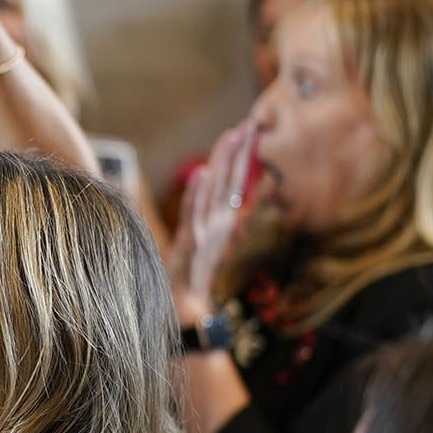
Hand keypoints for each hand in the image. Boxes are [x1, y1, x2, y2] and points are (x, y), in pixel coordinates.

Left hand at [168, 120, 258, 319]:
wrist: (183, 306)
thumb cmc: (191, 273)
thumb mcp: (202, 237)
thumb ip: (205, 209)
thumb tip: (207, 175)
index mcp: (224, 222)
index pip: (236, 183)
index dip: (242, 158)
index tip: (249, 132)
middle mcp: (219, 226)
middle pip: (231, 183)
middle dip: (239, 154)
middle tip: (248, 126)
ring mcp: (206, 235)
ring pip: (216, 192)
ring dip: (225, 164)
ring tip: (231, 137)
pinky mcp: (189, 245)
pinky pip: (192, 216)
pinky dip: (196, 195)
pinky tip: (203, 175)